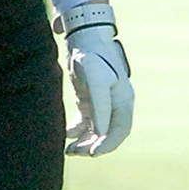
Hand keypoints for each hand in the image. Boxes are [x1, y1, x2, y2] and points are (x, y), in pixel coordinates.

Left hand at [64, 17, 132, 156]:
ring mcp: (101, 102)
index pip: (120, 130)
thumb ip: (101, 106)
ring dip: (84, 142)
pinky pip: (85, 122)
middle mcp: (114, 103)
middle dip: (93, 146)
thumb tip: (101, 132)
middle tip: (75, 152)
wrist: (82, 36)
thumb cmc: (91, 56)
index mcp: (123, 100)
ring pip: (96, 131)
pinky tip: (65, 136)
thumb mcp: (96, 80)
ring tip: (69, 149)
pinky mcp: (88, 99)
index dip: (108, 145)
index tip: (92, 154)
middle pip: (107, 133)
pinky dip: (76, 132)